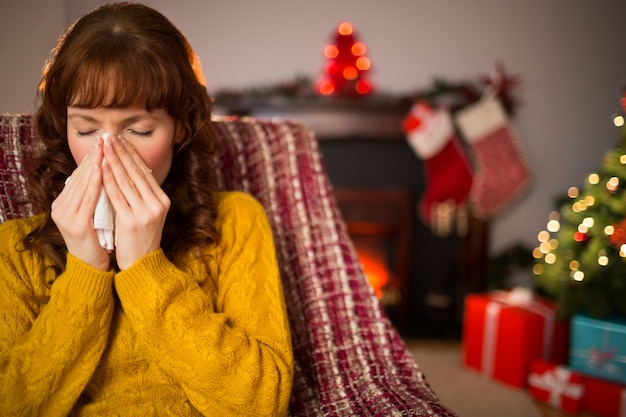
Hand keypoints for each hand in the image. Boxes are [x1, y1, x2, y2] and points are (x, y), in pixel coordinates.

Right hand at [51, 139, 109, 270]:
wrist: (92, 266)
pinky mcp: (76, 224)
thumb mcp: (93, 213)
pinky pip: (87, 199)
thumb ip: (93, 195)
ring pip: (82, 185)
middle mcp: (60, 207)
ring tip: (104, 149)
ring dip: (94, 165)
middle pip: (79, 177)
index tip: (104, 143)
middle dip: (94, 157)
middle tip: (105, 139)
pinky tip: (100, 170)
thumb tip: (103, 171)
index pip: (79, 176)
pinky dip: (93, 183)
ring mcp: (66, 216)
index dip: (92, 159)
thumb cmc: (97, 239)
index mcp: (63, 204)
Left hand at [101, 135, 170, 269]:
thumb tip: (133, 170)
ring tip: (104, 147)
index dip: (132, 154)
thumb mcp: (149, 213)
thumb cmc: (141, 238)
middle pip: (136, 173)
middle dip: (121, 152)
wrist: (142, 264)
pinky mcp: (131, 221)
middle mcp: (157, 204)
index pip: (145, 172)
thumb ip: (143, 194)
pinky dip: (108, 180)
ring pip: (126, 181)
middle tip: (110, 137)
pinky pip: (117, 196)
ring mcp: (145, 212)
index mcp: (162, 200)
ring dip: (113, 161)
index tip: (121, 140)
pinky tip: (102, 168)